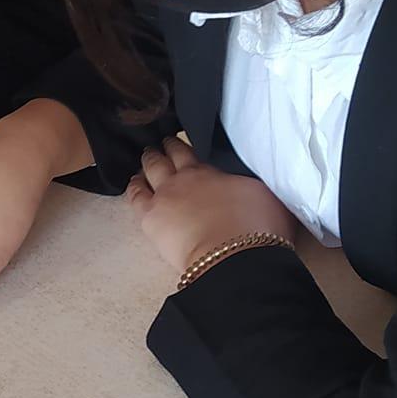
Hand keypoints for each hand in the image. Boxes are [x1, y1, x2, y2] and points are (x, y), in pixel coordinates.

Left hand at [125, 137, 296, 272]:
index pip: (189, 151)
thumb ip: (245, 183)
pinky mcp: (150, 218)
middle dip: (163, 150)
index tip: (177, 142)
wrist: (235, 255)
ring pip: (149, 171)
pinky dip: (134, 186)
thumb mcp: (262, 194)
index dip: (181, 145)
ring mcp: (163, 196)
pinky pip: (135, 196)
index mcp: (207, 171)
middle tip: (160, 146)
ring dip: (147, 164)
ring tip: (146, 161)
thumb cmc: (256, 226)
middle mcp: (182, 178)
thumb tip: (243, 180)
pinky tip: (135, 184)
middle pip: (167, 157)